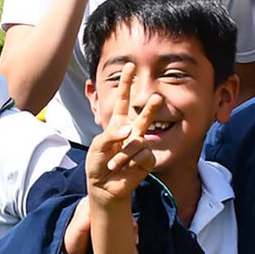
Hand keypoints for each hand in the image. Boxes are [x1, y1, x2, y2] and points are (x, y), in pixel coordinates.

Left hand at [85, 63, 159, 205]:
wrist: (104, 187)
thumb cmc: (97, 164)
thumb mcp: (97, 146)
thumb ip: (111, 135)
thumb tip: (130, 130)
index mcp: (118, 124)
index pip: (123, 100)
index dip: (126, 83)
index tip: (130, 66)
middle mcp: (132, 132)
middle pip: (144, 115)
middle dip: (151, 108)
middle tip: (157, 98)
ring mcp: (141, 145)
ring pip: (139, 140)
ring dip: (122, 154)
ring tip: (112, 165)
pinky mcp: (147, 159)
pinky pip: (142, 155)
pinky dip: (129, 162)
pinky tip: (123, 170)